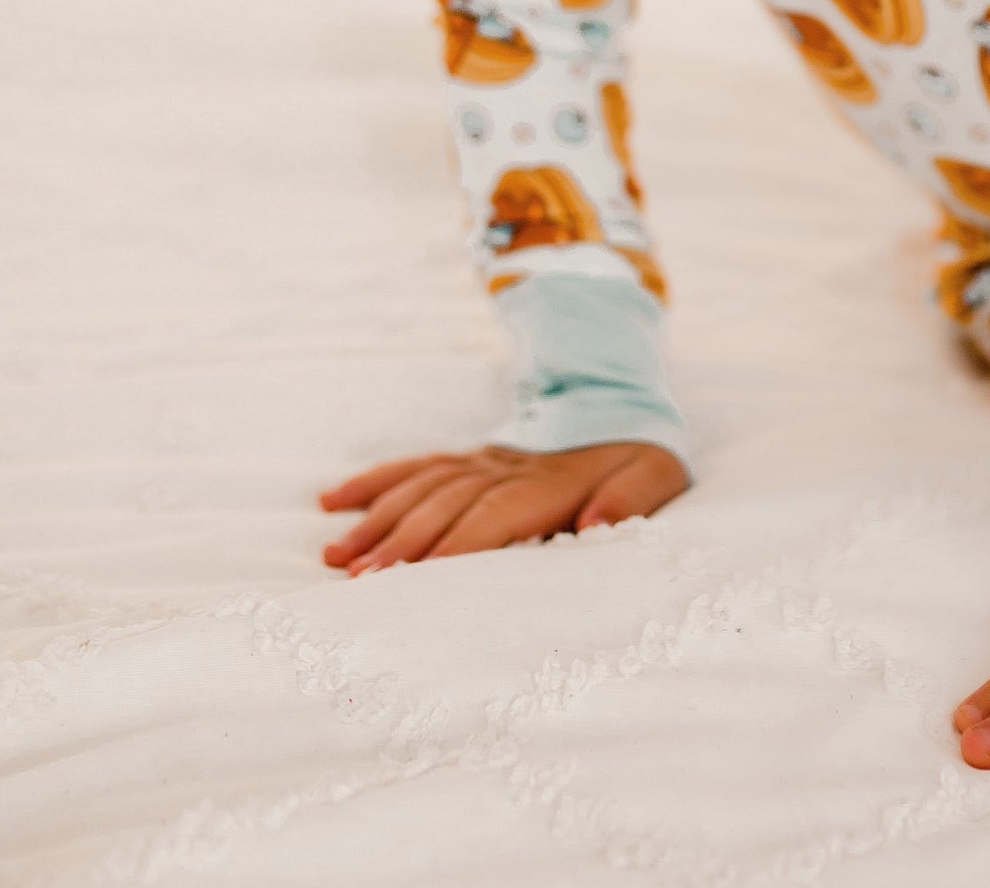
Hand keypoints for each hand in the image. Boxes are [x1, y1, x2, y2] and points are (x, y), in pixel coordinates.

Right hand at [317, 440, 690, 572]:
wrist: (625, 409)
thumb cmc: (640, 458)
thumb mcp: (657, 476)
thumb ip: (629, 500)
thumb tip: (597, 524)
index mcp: (551, 482)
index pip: (494, 515)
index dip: (455, 545)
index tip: (416, 579)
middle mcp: (507, 466)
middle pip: (446, 503)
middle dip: (402, 541)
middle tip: (358, 580)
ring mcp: (483, 458)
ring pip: (422, 485)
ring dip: (378, 518)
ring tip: (336, 556)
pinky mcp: (469, 456)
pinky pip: (417, 463)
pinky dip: (375, 480)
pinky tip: (333, 501)